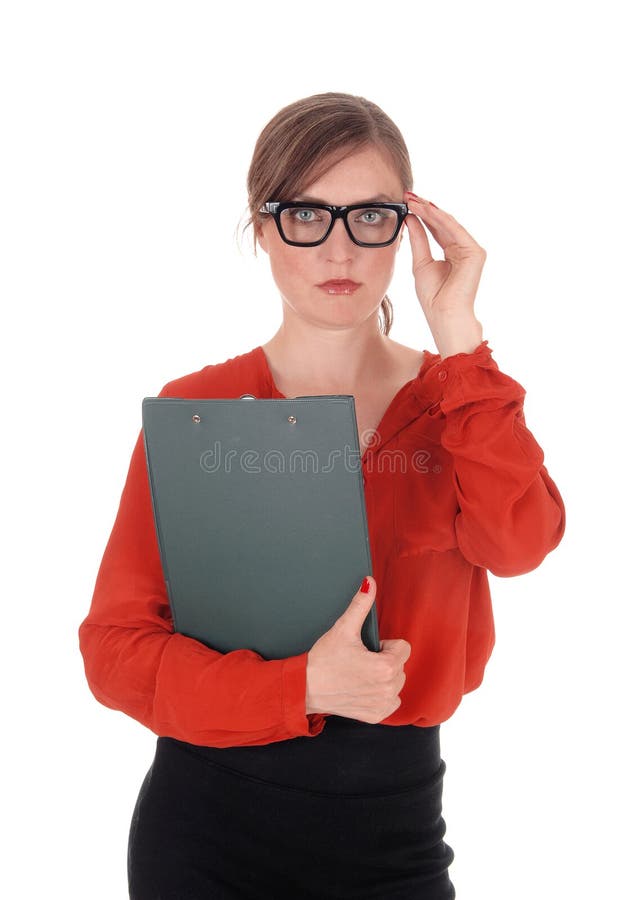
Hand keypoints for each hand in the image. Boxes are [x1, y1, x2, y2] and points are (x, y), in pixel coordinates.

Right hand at [305, 576, 410, 723]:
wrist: (304, 688)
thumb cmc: (323, 660)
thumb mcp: (343, 628)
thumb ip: (360, 604)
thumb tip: (369, 583)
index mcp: (385, 667)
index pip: (403, 647)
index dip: (384, 645)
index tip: (366, 649)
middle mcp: (388, 689)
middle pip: (400, 665)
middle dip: (384, 661)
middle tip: (359, 661)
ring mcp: (382, 705)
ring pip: (396, 683)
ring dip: (383, 678)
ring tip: (359, 674)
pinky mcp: (375, 716)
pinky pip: (390, 702)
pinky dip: (379, 695)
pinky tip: (361, 688)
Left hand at [402, 192, 485, 357]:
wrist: (443, 315)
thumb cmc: (433, 297)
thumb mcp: (421, 262)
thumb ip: (418, 240)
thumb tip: (410, 217)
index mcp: (452, 253)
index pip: (436, 229)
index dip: (422, 215)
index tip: (405, 202)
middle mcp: (463, 249)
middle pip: (443, 223)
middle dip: (425, 208)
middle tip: (407, 195)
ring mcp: (471, 250)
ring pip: (448, 224)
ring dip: (430, 210)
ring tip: (413, 200)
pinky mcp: (475, 253)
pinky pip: (454, 230)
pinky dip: (439, 219)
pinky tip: (425, 209)